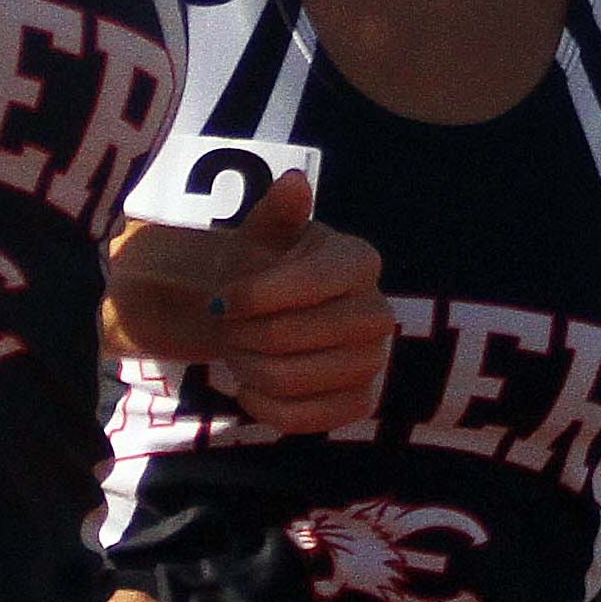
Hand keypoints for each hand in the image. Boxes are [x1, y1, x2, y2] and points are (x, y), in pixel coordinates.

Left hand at [108, 173, 392, 434]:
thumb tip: (294, 182)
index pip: (309, 284)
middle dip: (243, 334)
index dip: (255, 296)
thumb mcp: (262, 233)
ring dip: (247, 368)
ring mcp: (373, 362)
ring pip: (289, 379)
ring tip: (239, 350)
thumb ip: (277, 211)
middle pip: (290, 337)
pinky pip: (302, 419)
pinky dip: (262, 405)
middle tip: (228, 326)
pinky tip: (250, 386)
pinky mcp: (359, 404)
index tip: (223, 299)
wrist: (269, 315)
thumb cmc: (266, 266)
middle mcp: (378, 312)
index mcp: (359, 261)